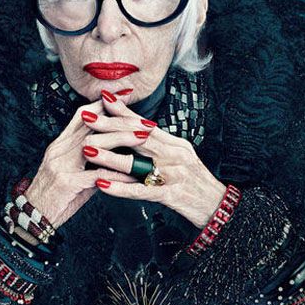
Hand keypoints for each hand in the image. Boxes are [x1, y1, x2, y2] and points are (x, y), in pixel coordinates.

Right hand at [23, 93, 134, 228]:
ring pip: (94, 144)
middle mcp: (59, 150)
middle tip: (143, 119)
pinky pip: (97, 175)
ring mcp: (61, 165)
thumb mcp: (70, 172)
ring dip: (121, 139)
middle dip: (119, 119)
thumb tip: (113, 156)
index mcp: (60, 144)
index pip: (82, 115)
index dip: (103, 104)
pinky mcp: (67, 183)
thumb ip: (89, 161)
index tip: (124, 96)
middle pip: (92, 125)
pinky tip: (133, 175)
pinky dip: (117, 174)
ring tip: (143, 137)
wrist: (31, 219)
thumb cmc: (54, 196)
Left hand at [81, 89, 226, 228]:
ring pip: (136, 163)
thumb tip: (137, 129)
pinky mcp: (169, 194)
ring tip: (88, 150)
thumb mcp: (181, 155)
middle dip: (110, 126)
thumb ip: (160, 144)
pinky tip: (102, 184)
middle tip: (87, 117)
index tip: (104, 99)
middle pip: (137, 137)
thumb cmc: (195, 180)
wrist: (216, 205)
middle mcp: (173, 155)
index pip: (144, 124)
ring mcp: (172, 174)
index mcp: (174, 144)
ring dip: (109, 156)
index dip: (123, 111)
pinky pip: (140, 191)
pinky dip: (120, 188)